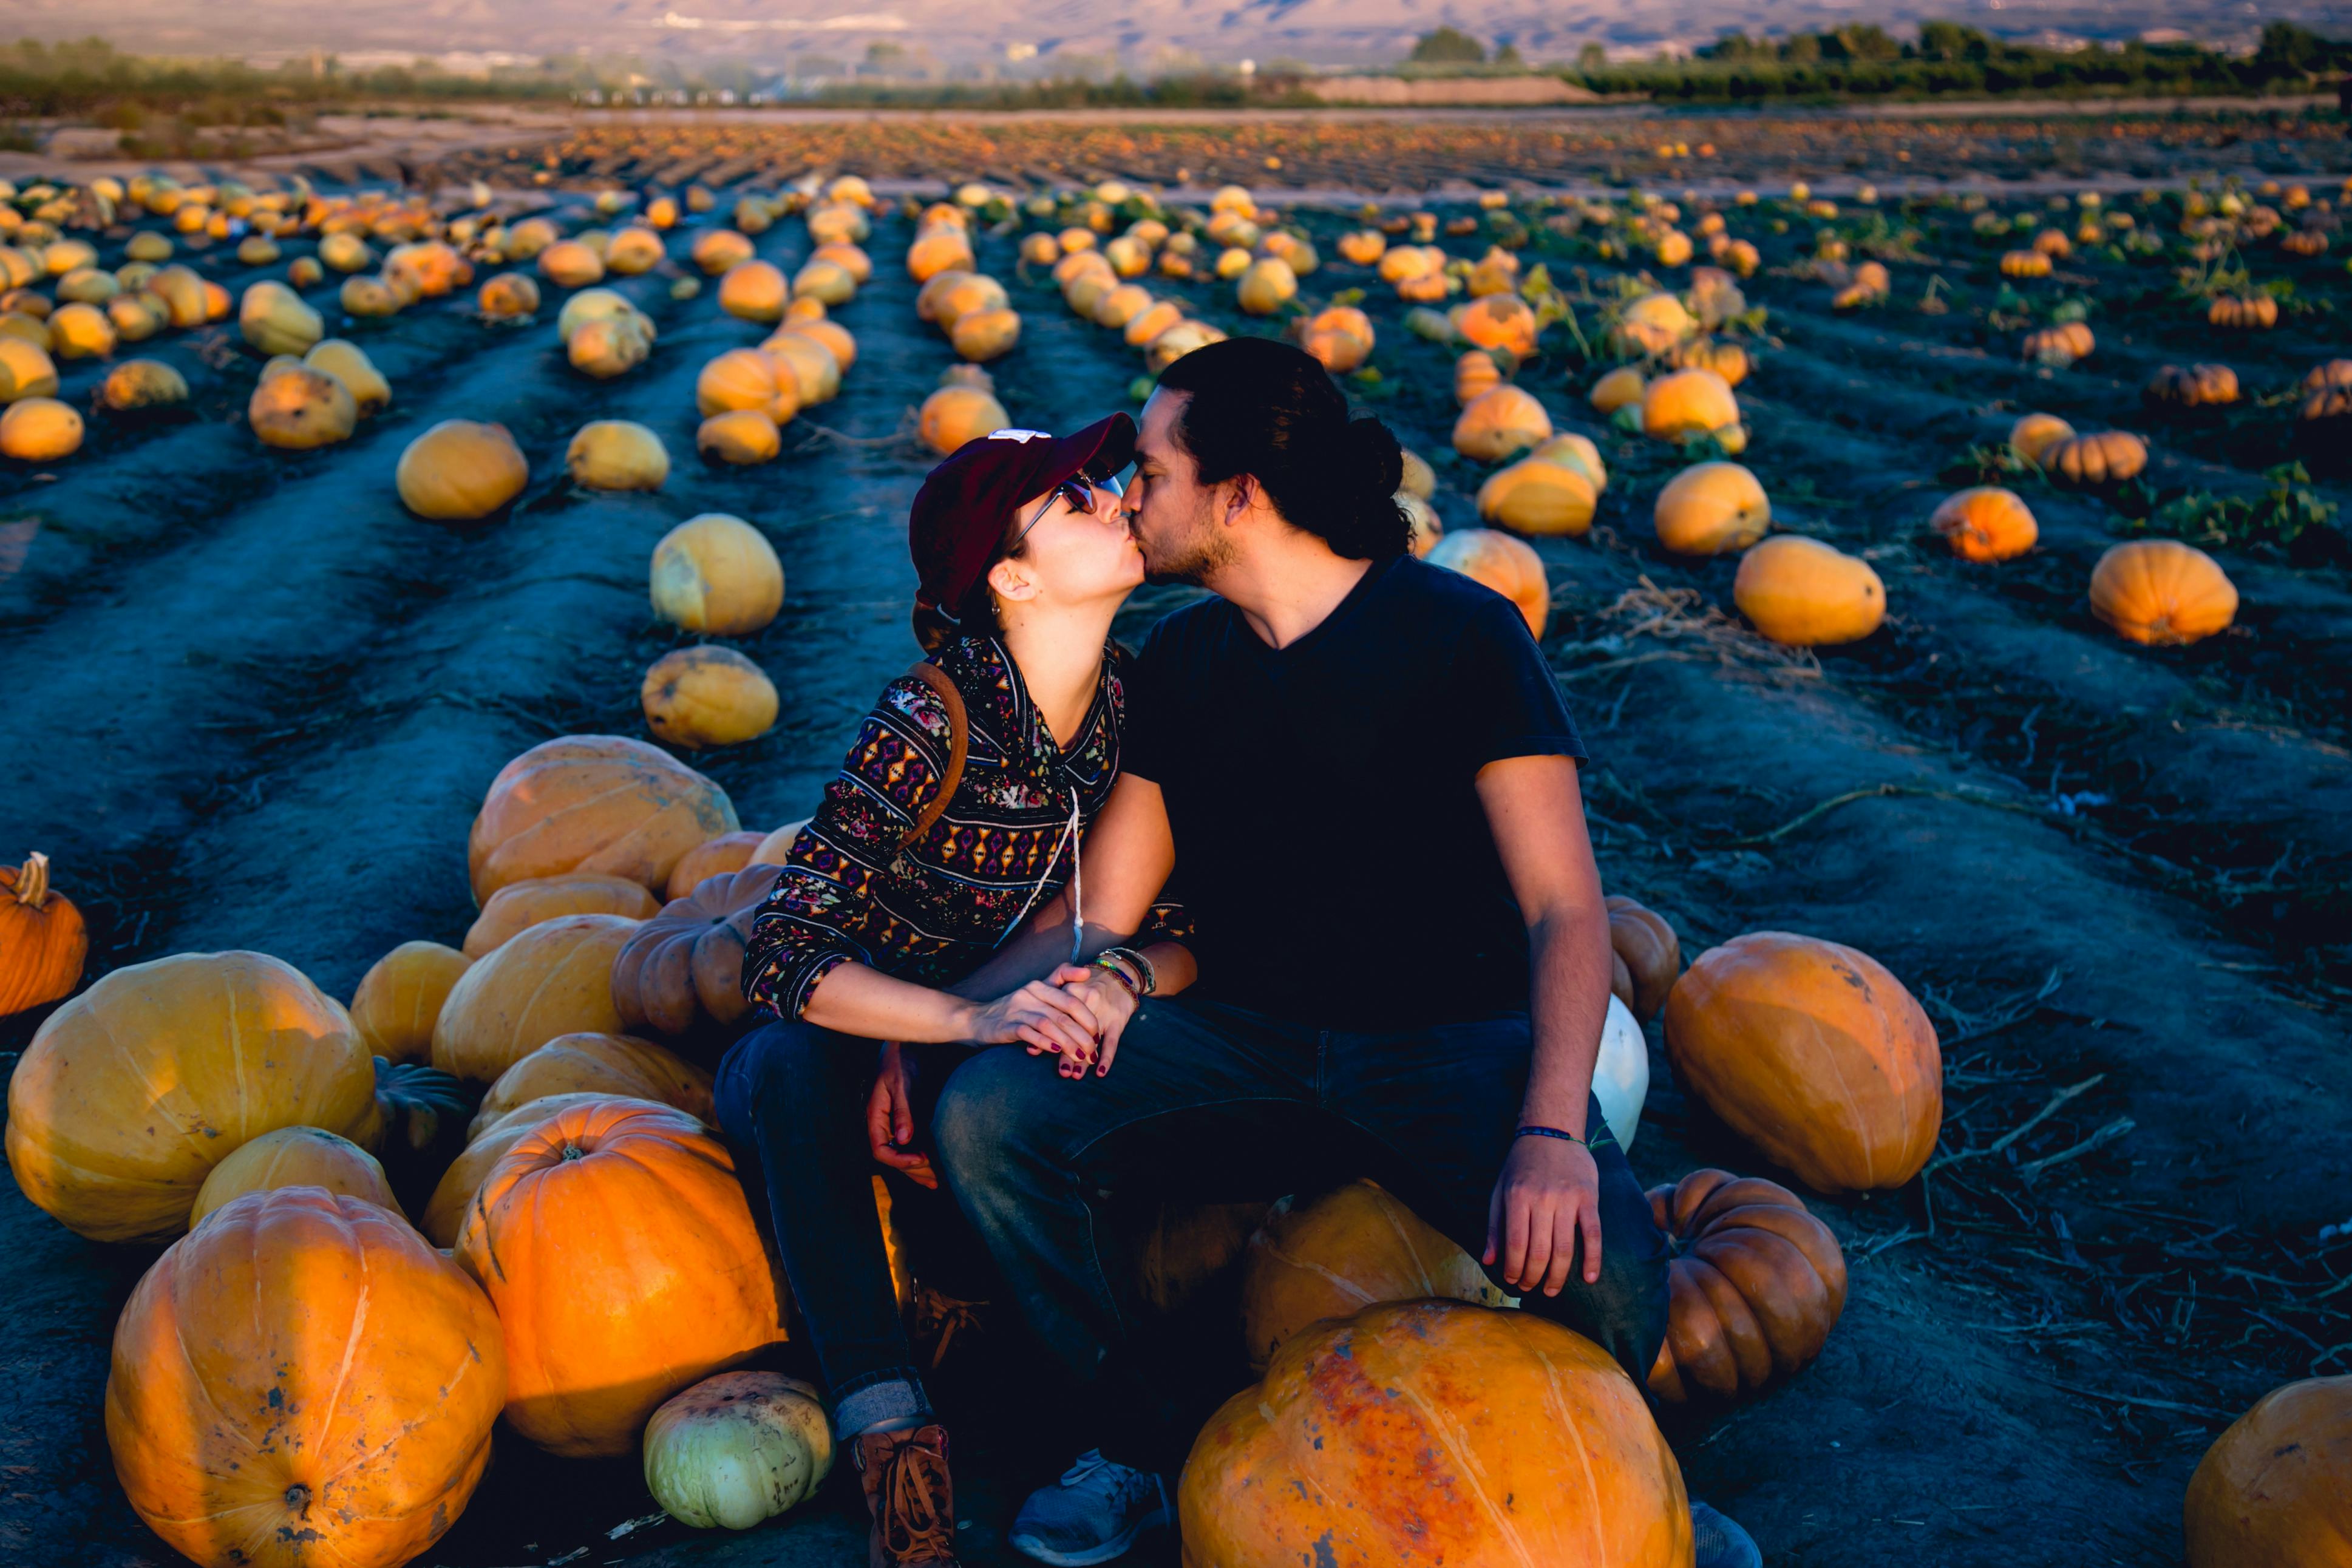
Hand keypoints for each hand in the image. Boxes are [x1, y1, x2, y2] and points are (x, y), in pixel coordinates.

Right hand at [865, 1043, 937, 1188]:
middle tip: (936, 1179)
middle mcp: (882, 1123)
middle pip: (892, 1157)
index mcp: (874, 1115)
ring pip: (902, 1153)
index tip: (921, 1158)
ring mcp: (893, 1123)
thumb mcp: (902, 1083)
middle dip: (912, 1170)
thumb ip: (903, 1110)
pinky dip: (923, 1156)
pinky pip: (911, 1144)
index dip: (899, 1159)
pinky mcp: (906, 1120)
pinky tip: (937, 1166)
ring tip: (938, 1182)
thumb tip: (903, 1140)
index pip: (879, 1149)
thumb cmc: (902, 1060)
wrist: (907, 1043)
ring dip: (918, 1169)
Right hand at [965, 980, 1100, 1057]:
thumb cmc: (1013, 1010)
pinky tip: (1056, 1051)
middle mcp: (1030, 994)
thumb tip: (1087, 971)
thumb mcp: (1035, 993)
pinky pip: (1029, 1033)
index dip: (1087, 1015)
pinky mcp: (1007, 1025)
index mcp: (1039, 986)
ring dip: (1068, 1041)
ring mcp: (1018, 1009)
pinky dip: (1045, 1042)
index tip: (1098, 1032)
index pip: (1071, 997)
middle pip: (1064, 1013)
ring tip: (1080, 1055)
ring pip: (1050, 1024)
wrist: (976, 1020)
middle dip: (1083, 1033)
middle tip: (1093, 1050)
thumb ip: (1058, 981)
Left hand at [1040, 964, 1138, 1077]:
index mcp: (1070, 992)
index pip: (1055, 1017)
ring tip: (1075, 1075)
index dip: (1045, 1035)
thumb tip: (1032, 1042)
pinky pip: (1112, 1042)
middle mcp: (1086, 1001)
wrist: (1118, 976)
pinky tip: (1100, 1072)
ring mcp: (1103, 1011)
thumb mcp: (1066, 989)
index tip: (1035, 1051)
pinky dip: (1106, 1058)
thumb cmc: (1086, 987)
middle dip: (1065, 1053)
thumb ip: (1049, 1010)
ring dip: (1083, 1060)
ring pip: (1091, 1040)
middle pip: (1072, 1031)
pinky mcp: (1118, 1020)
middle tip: (1060, 1072)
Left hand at [1483, 1133, 1602, 1296]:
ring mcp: (1568, 1199)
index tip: (1512, 1281)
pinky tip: (1590, 1278)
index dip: (1514, 1269)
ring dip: (1558, 1276)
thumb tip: (1488, 1261)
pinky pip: (1593, 1234)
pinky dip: (1593, 1259)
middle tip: (1531, 1289)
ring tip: (1552, 1290)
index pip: (1516, 1245)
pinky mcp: (1588, 1198)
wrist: (1552, 1130)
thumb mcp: (1499, 1190)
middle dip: (1533, 1277)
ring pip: (1564, 1248)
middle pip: (1539, 1252)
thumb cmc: (1521, 1164)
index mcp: (1517, 1197)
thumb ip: (1494, 1226)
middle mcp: (1542, 1199)